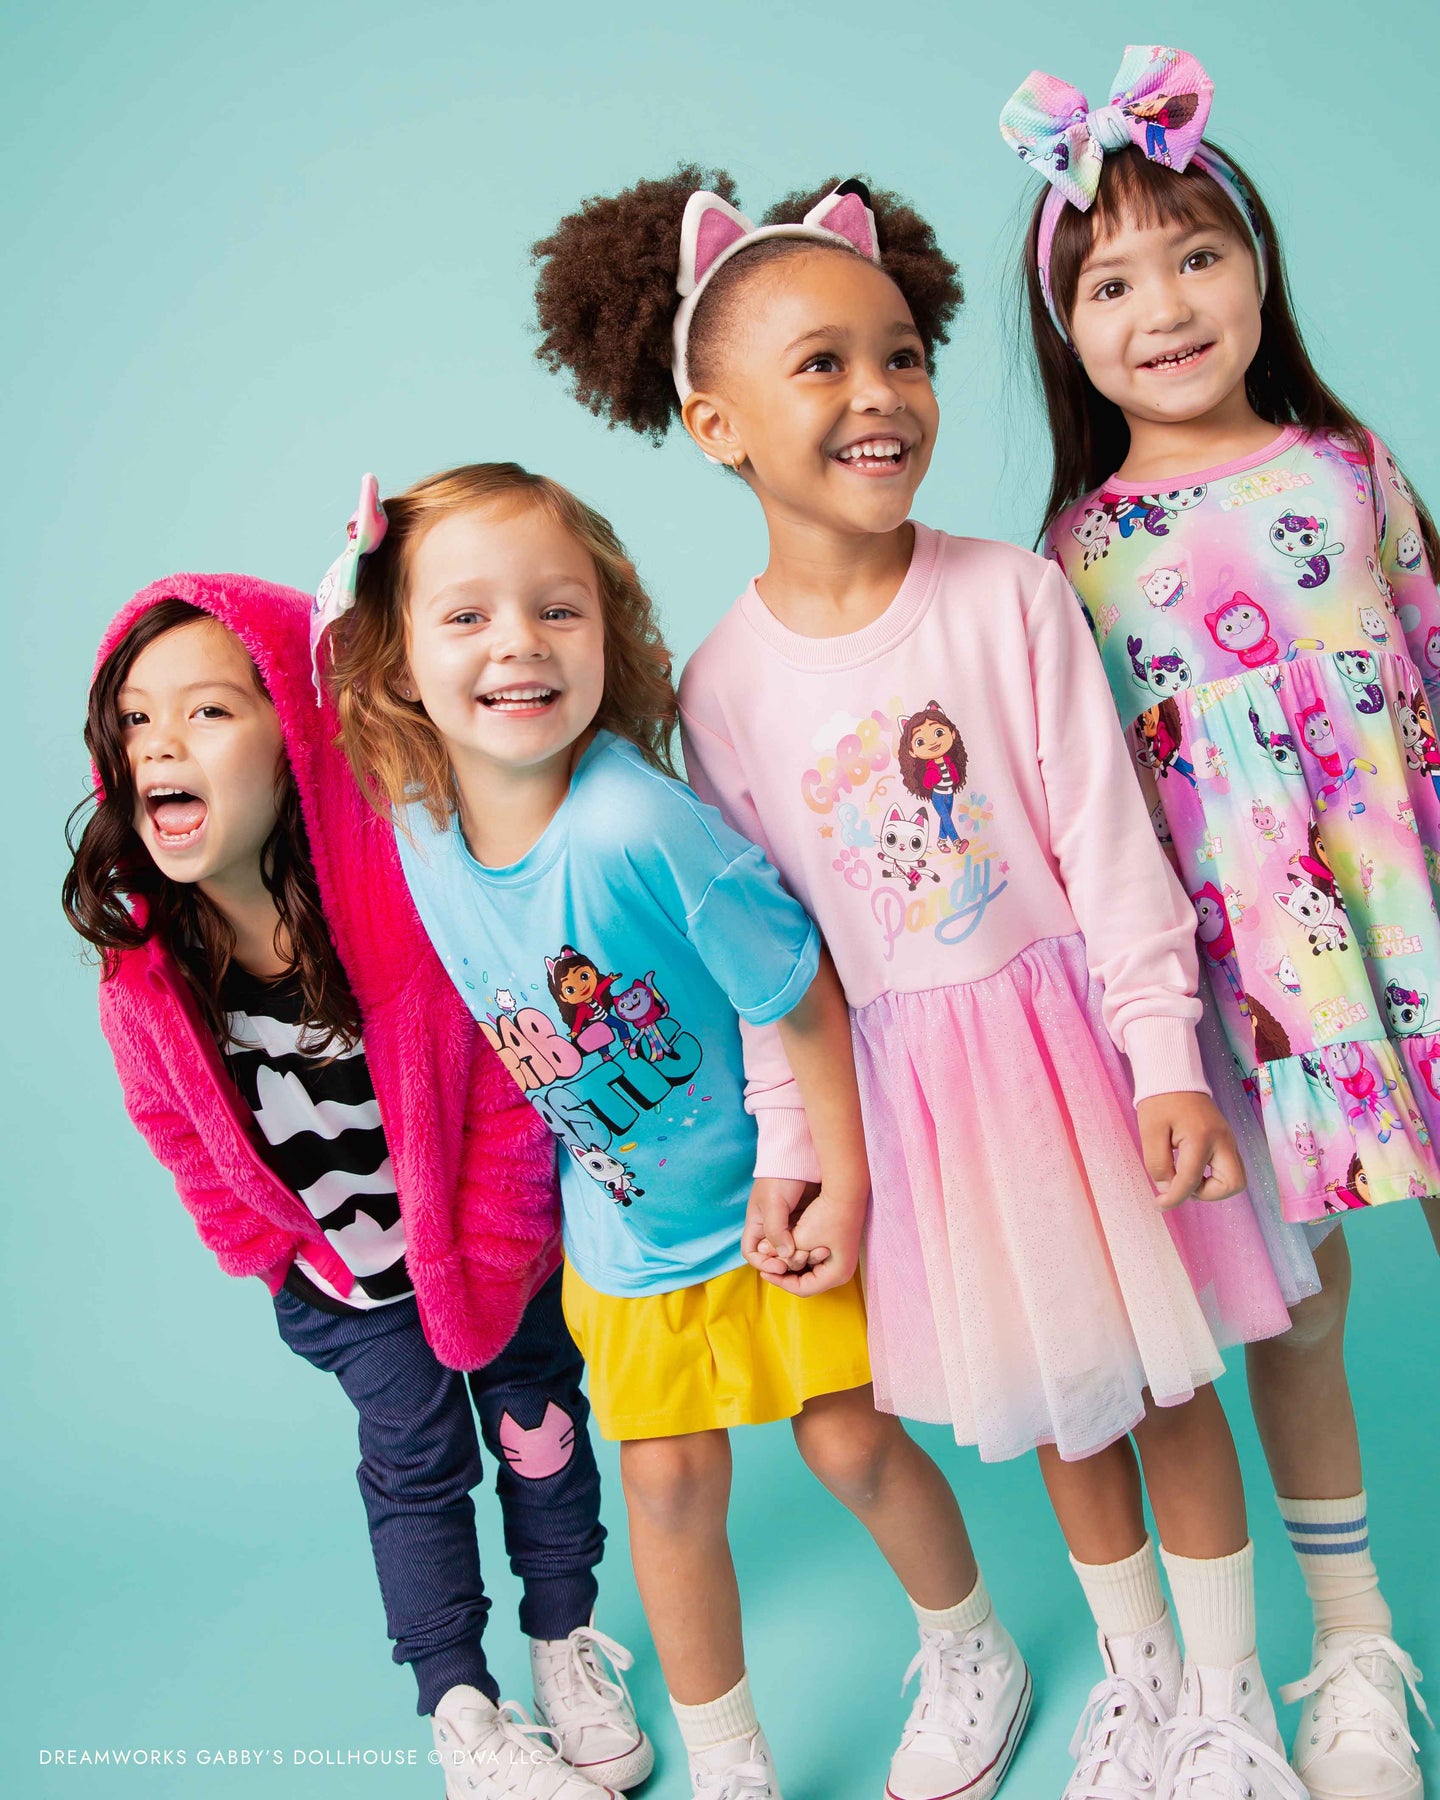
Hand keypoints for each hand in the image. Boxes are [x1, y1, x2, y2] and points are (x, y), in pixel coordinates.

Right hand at [743, 1178, 813, 1273]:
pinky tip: (820, 1248)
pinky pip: (805, 1241)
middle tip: (800, 1262)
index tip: (779, 1268)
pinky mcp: (805, 1220)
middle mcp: (771, 1226)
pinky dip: (810, 1247)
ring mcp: (789, 1223)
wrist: (802, 1156)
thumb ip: (776, 1230)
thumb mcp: (774, 1203)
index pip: (752, 1252)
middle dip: (784, 1263)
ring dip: (800, 1257)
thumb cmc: (782, 1176)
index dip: (763, 1264)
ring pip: (791, 1251)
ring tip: (812, 1254)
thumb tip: (785, 1256)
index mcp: (757, 1223)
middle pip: (773, 1255)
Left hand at [758, 1189, 865, 1296]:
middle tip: (768, 1266)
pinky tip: (787, 1248)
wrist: (846, 1190)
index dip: (780, 1281)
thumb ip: (783, 1253)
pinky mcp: (838, 1250)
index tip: (764, 1272)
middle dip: (786, 1274)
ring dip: (793, 1264)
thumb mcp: (801, 1237)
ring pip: (810, 1271)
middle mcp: (842, 1272)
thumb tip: (765, 1261)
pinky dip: (801, 1256)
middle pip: (807, 1282)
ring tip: (775, 1257)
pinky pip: (815, 1260)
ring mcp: (842, 1261)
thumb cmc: (827, 1214)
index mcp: (836, 1275)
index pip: (802, 1289)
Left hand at [1137, 1090, 1245, 1208]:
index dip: (1174, 1198)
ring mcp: (1229, 1140)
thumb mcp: (1149, 1132)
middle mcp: (1223, 1140)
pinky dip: (1214, 1177)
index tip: (1160, 1204)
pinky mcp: (1227, 1141)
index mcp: (1202, 1137)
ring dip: (1212, 1187)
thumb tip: (1168, 1188)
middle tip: (1183, 1185)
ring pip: (1235, 1179)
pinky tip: (1192, 1170)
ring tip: (1185, 1176)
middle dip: (1208, 1194)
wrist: (1174, 1077)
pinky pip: (1230, 1168)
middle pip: (1233, 1184)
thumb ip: (1157, 1164)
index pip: (1191, 1181)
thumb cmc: (1160, 1102)